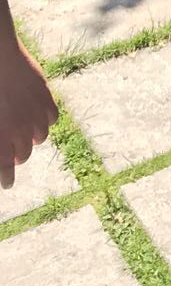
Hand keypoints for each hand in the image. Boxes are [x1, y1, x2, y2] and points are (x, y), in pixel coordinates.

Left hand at [0, 37, 57, 188]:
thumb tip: (3, 149)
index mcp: (0, 139)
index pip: (4, 169)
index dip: (6, 179)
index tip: (7, 184)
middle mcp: (19, 132)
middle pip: (23, 155)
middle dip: (18, 157)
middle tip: (14, 153)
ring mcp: (35, 116)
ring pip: (39, 138)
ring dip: (31, 138)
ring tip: (25, 131)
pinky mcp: (46, 101)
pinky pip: (51, 119)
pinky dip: (44, 120)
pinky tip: (36, 115)